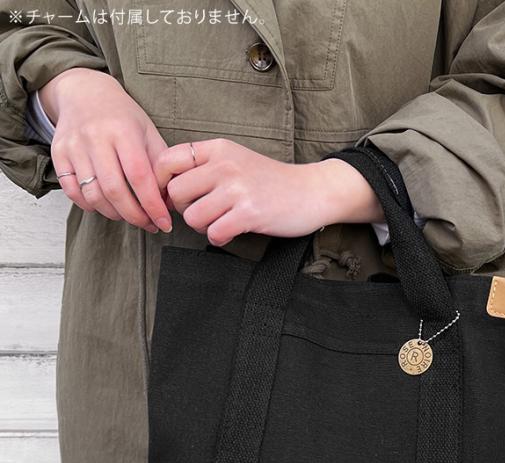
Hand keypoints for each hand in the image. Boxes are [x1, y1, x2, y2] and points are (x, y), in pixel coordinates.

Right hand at [40, 67, 171, 232]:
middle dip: (135, 216)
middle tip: (149, 225)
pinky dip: (90, 206)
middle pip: (114, 190)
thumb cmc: (123, 117)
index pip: (139, 177)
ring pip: (93, 195)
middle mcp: (95, 138)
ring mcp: (74, 146)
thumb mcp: (149, 133)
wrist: (85, 93)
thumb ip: (161, 167)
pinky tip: (107, 206)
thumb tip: (170, 203)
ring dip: (115, 214)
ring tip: (131, 216)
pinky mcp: (58, 154)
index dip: (153, 205)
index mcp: (123, 131)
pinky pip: (72, 192)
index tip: (164, 222)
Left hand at [153, 138, 384, 244]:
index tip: (174, 198)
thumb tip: (166, 189)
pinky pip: (214, 233)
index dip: (160, 184)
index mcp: (218, 149)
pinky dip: (219, 239)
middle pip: (176, 193)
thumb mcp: (236, 160)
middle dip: (186, 209)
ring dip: (203, 227)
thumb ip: (204, 167)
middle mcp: (225, 165)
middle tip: (205, 213)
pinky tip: (230, 233)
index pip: (166, 161)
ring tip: (221, 222)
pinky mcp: (249, 213)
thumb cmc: (270, 181)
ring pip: (192, 217)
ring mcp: (238, 189)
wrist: (312, 192)